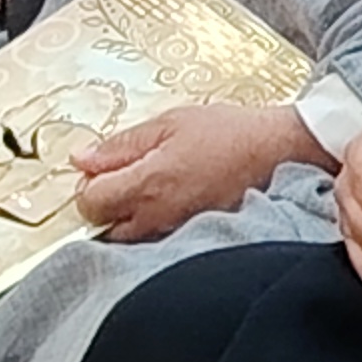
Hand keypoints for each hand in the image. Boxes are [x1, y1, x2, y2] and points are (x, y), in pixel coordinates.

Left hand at [73, 102, 325, 241]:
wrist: (280, 152)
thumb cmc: (230, 133)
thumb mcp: (171, 123)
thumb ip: (122, 144)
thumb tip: (82, 159)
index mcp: (148, 183)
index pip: (89, 201)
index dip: (89, 183)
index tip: (105, 168)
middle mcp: (157, 215)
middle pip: (102, 226)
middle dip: (106, 203)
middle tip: (128, 177)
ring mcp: (175, 231)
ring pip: (127, 237)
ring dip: (128, 215)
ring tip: (154, 188)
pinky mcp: (191, 237)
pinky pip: (155, 239)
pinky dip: (152, 224)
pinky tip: (172, 201)